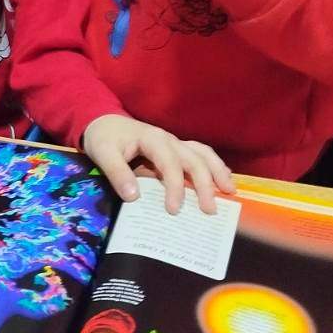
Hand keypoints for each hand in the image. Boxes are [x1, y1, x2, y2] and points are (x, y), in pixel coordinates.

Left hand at [83, 113, 234, 213]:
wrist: (104, 122)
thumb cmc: (104, 138)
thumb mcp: (102, 153)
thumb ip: (116, 173)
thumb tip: (133, 197)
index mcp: (153, 139)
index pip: (170, 163)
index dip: (174, 187)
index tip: (174, 210)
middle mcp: (169, 139)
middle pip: (194, 159)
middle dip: (205, 184)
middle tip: (209, 210)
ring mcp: (175, 143)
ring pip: (203, 154)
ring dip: (217, 171)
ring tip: (230, 191)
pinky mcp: (176, 149)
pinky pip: (200, 154)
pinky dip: (214, 166)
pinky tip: (223, 179)